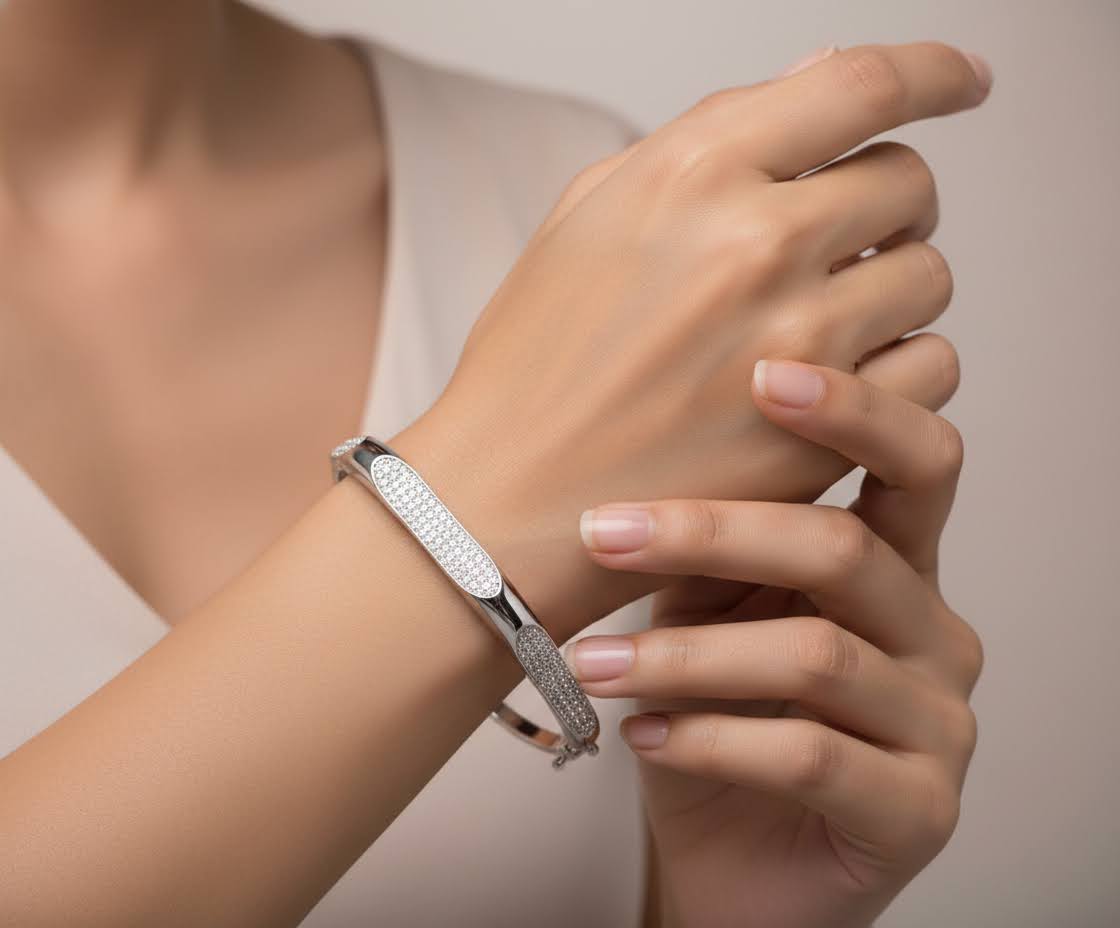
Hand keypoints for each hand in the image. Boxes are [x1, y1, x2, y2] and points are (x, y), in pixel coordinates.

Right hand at [393, 42, 990, 639]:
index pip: (863, 84)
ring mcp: (799, 341)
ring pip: (929, 275)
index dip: (932, 71)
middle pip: (910, 181)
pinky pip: (930, 368)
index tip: (960, 79)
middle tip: (842, 239)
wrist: (511, 502)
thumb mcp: (588, 218)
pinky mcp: (822, 431)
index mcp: (694, 172)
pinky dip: (898, 369)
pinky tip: (835, 385)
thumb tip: (811, 85)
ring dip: (888, 289)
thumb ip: (704, 143)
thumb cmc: (535, 365)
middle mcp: (758, 242)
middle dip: (887, 203)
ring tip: (820, 324)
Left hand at [566, 360, 982, 927]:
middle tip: (604, 532)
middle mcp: (934, 633)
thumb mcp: (708, 615)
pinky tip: (643, 735)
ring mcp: (938, 724)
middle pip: (845, 548)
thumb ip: (707, 547)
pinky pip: (809, 757)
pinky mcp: (918, 811)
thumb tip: (636, 457)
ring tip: (594, 663)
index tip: (762, 374)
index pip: (917, 461)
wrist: (731, 859)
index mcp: (896, 567)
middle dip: (713, 531)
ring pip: (816, 655)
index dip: (856, 410)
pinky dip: (709, 740)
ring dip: (684, 655)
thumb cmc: (720, 723)